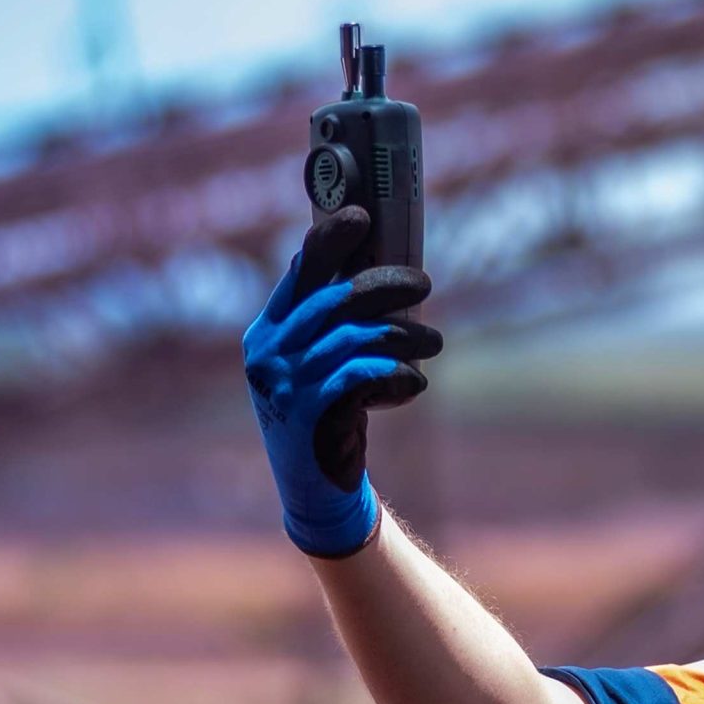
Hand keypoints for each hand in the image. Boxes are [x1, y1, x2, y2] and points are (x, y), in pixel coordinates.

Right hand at [242, 206, 442, 556]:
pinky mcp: (310, 414)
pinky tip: (414, 383)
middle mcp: (269, 352)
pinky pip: (362, 376)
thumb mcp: (318, 365)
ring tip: (435, 343)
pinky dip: (396, 375)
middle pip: (336, 299)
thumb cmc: (327, 415)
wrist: (314, 489)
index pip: (299, 271)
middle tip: (425, 284)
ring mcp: (285, 384)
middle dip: (387, 285)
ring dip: (406, 335)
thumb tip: (375, 273)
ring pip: (357, 338)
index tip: (363, 215)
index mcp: (268, 330)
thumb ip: (330, 325)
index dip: (330, 239)